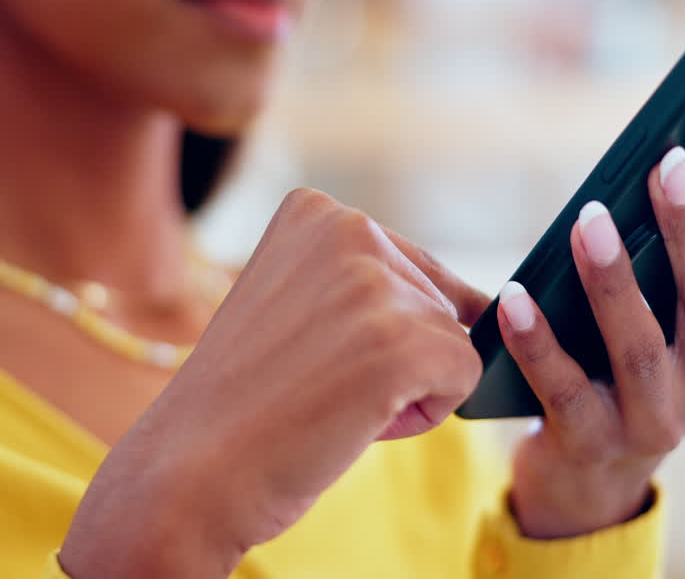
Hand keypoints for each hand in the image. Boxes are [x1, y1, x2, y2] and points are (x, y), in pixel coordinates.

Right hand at [58, 188, 491, 577]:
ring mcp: (375, 284)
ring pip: (451, 341)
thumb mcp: (299, 305)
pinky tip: (355, 419)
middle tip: (312, 381)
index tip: (300, 352)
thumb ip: (368, 282)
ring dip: (406, 387)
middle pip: (436, 303)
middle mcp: (348, 228)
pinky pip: (465, 376)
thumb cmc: (246, 402)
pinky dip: (424, 414)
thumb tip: (494, 302)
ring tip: (327, 400)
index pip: (408, 270)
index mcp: (316, 211)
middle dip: (394, 356)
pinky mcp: (405, 342)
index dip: (369, 331)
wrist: (189, 472)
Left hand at [498, 143, 684, 538]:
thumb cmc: (618, 370)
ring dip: (614, 278)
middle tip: (667, 166)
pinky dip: (537, 340)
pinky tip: (513, 295)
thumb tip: (653, 174)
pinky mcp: (592, 444)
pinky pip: (563, 388)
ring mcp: (654, 421)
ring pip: (640, 345)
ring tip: (588, 220)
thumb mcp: (659, 324)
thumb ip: (663, 268)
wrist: (586, 479)